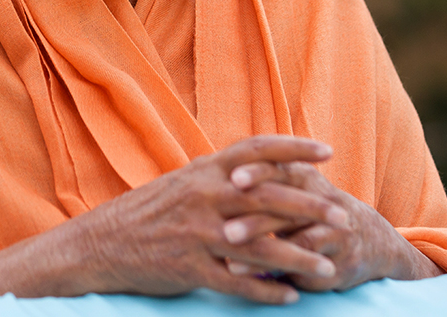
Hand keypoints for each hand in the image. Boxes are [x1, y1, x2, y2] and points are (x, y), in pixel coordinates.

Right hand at [0, 135, 347, 303]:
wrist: (102, 241)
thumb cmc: (149, 210)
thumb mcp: (184, 182)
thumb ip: (219, 176)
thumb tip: (258, 170)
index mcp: (204, 169)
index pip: (256, 149)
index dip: (293, 148)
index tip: (327, 151)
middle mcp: (204, 195)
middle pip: (267, 197)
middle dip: (310, 208)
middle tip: (344, 217)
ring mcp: (197, 232)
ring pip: (258, 245)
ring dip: (297, 258)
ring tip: (329, 268)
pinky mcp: (189, 267)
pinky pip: (235, 281)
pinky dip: (265, 291)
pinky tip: (289, 298)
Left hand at [222, 159, 442, 289]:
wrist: (365, 236)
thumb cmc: (305, 207)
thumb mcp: (286, 185)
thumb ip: (252, 177)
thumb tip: (202, 170)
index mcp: (298, 171)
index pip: (277, 166)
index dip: (256, 171)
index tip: (232, 177)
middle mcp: (316, 194)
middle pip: (282, 201)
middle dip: (253, 216)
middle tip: (225, 229)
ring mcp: (331, 225)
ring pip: (292, 234)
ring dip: (264, 250)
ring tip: (231, 261)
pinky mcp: (337, 256)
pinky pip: (306, 263)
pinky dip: (281, 272)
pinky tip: (265, 282)